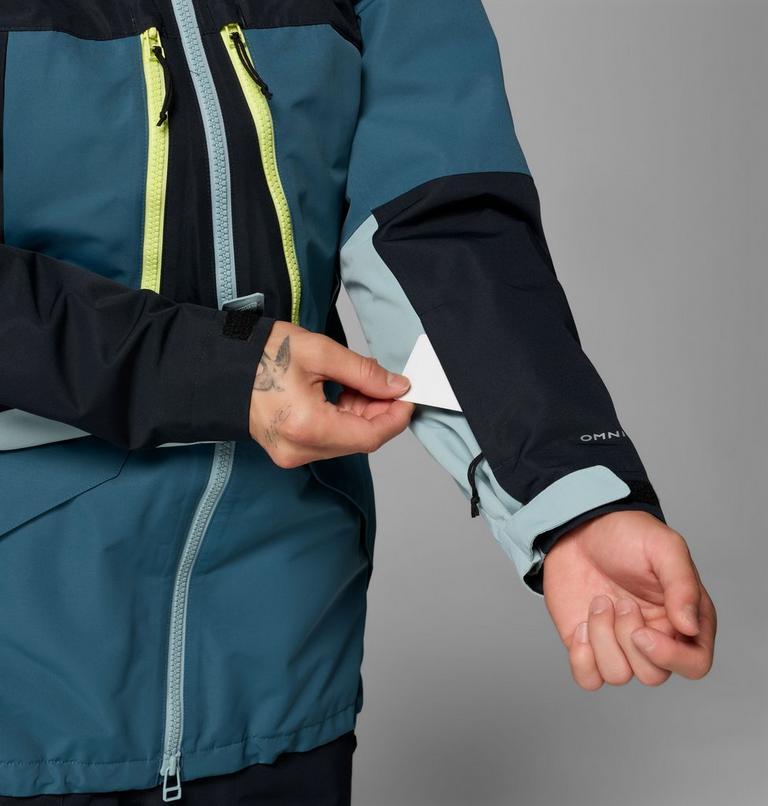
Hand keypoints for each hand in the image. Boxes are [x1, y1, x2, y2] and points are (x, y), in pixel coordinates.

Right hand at [249, 320, 414, 466]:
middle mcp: (300, 450)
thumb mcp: (319, 352)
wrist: (219, 366)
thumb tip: (397, 386)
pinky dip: (343, 419)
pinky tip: (341, 394)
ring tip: (358, 383)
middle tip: (384, 382)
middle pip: (359, 440)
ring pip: (346, 441)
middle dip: (379, 412)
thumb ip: (363, 372)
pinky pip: (329, 441)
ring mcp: (291, 454)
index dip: (396, 417)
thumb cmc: (262, 354)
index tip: (408, 395)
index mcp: (308, 427)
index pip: (370, 436)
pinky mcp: (288, 451)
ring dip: (361, 414)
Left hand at [542, 510, 715, 689]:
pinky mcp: (589, 646)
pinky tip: (581, 625)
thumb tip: (689, 626)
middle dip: (628, 638)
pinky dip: (582, 658)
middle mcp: (655, 637)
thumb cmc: (627, 534)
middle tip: (620, 601)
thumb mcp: (663, 547)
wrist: (579, 528)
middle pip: (653, 674)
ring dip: (603, 637)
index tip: (642, 634)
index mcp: (684, 618)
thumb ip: (682, 584)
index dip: (671, 658)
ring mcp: (620, 644)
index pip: (694, 663)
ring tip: (599, 601)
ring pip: (618, 675)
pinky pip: (589, 679)